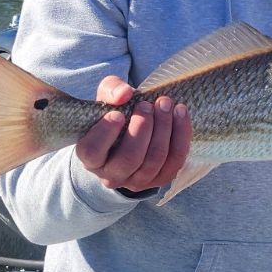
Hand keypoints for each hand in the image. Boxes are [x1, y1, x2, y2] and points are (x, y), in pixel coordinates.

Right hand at [73, 75, 191, 192]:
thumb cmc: (116, 113)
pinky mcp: (160, 179)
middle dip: (142, 128)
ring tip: (165, 103)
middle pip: (129, 158)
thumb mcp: (108, 98)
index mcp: (91, 157)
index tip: (117, 114)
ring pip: (154, 160)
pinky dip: (181, 135)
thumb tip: (124, 94)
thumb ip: (111, 90)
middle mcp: (111, 175)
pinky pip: (175, 161)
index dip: (105, 133)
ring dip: (164, 128)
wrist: (134, 128)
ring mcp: (136, 181)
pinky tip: (180, 112)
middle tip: (147, 105)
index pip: (92, 151)